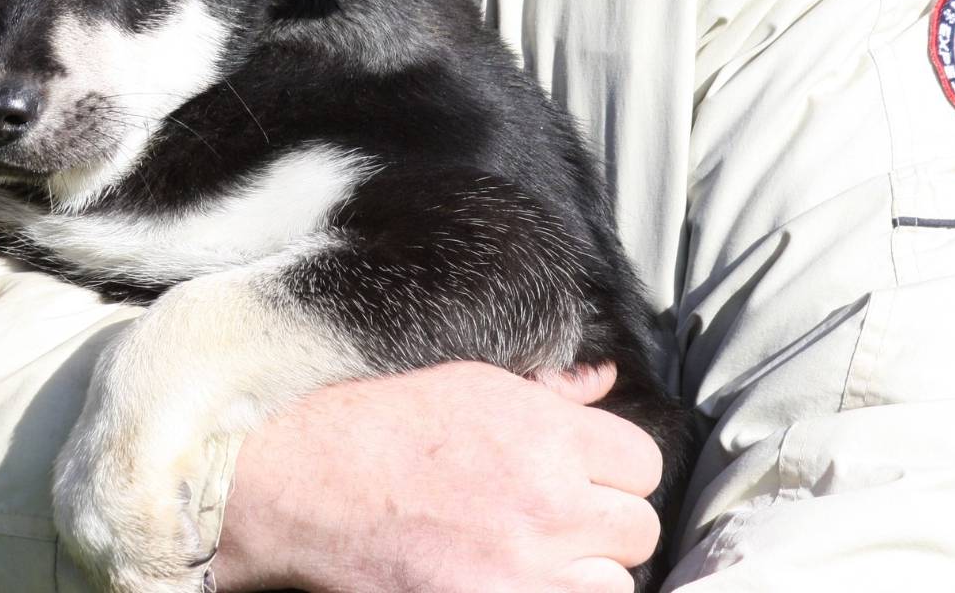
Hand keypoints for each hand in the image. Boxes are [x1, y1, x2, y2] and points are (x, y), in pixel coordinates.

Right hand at [213, 361, 661, 592]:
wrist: (311, 487)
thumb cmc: (383, 427)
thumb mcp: (471, 386)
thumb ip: (550, 393)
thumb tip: (602, 382)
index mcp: (546, 436)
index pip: (643, 463)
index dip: (616, 467)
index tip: (586, 471)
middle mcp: (549, 504)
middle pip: (637, 529)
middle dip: (605, 521)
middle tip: (560, 513)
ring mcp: (525, 569)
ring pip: (613, 583)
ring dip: (584, 569)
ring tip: (536, 550)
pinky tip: (514, 574)